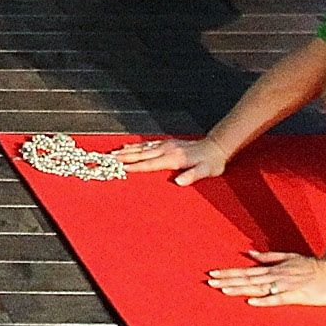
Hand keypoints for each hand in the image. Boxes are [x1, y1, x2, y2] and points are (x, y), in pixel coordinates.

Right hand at [114, 136, 228, 184]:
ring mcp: (166, 145)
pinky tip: (129, 147)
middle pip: (142, 154)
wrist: (216, 146)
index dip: (136, 166)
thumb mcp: (205, 171)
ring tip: (114, 153)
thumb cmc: (211, 162)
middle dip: (125, 156)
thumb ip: (191, 176)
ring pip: (142, 148)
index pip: (151, 163)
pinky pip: (147, 144)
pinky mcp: (167, 143)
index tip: (122, 168)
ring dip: (127, 151)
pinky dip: (136, 146)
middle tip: (109, 158)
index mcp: (174, 158)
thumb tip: (179, 182)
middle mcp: (167, 150)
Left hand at [206, 248, 325, 307]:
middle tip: (210, 282)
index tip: (213, 274)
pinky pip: (278, 298)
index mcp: (273, 268)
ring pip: (258, 287)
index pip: (246, 271)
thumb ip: (269, 257)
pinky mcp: (296, 295)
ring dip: (240, 288)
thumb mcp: (289, 257)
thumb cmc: (313, 266)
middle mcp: (276, 276)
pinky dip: (264, 300)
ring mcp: (285, 285)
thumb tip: (250, 253)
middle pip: (247, 279)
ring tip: (222, 290)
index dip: (229, 273)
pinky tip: (251, 302)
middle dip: (228, 280)